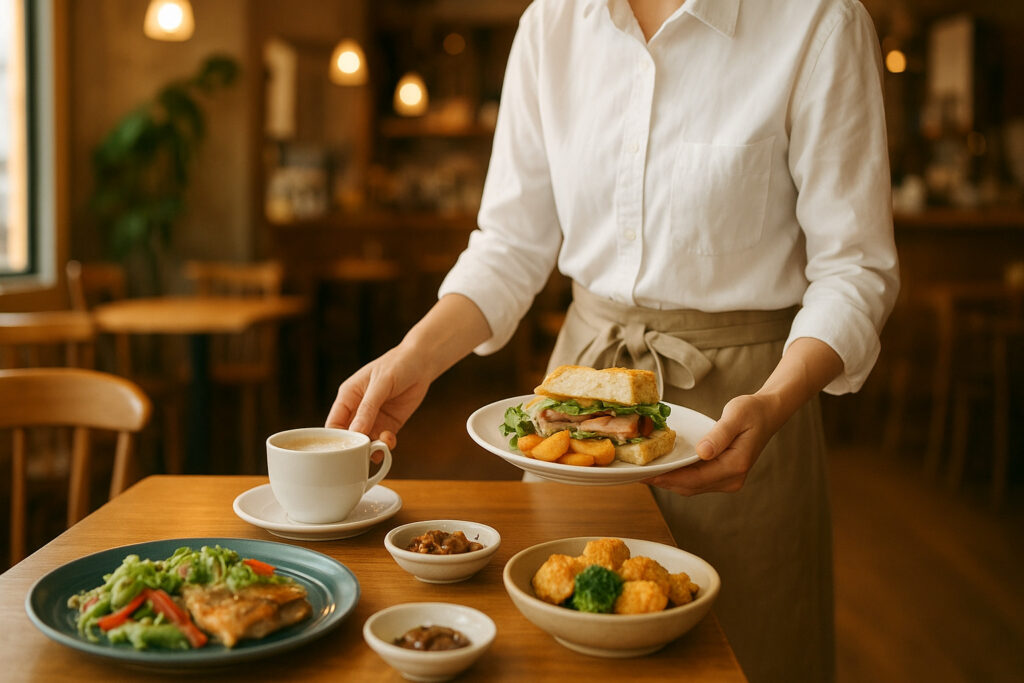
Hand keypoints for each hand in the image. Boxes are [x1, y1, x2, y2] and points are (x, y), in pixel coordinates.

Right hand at [325, 345, 432, 450]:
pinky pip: (383, 440)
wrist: (422, 363)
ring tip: (379, 447)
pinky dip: (385, 445)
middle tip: (362, 453)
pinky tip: (389, 442)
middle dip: (355, 447)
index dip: (335, 439)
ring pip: (366, 441)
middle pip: (349, 436)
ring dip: (371, 448)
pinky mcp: (390, 424)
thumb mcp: (380, 384)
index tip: (342, 450)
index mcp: (348, 396)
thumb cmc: (397, 365)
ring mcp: (374, 418)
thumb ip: (368, 408)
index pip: (334, 423)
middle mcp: (358, 410)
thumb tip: (356, 430)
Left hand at [643, 393, 781, 495]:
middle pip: (690, 486)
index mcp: (735, 466)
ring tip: (644, 473)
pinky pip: (696, 481)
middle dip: (663, 481)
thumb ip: (719, 434)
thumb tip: (702, 452)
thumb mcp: (736, 416)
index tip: (646, 475)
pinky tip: (663, 469)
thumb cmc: (752, 411)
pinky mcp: (723, 476)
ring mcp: (728, 480)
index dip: (669, 477)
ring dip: (668, 481)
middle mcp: (732, 479)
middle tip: (636, 475)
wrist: (767, 413)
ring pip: (691, 486)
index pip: (695, 478)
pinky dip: (678, 477)